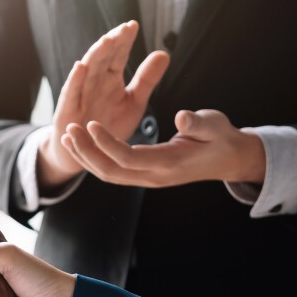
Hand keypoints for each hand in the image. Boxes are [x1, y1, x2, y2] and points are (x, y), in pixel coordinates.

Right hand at [37, 21, 169, 191]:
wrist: (89, 152)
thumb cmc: (110, 124)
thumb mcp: (134, 101)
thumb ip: (147, 79)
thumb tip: (164, 53)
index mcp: (110, 78)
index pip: (118, 54)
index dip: (124, 41)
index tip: (134, 25)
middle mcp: (94, 81)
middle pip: (103, 57)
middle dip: (112, 43)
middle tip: (124, 29)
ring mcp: (80, 94)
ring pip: (87, 70)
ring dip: (95, 55)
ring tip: (107, 41)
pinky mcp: (68, 110)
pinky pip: (71, 93)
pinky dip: (75, 80)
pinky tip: (80, 66)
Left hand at [62, 108, 265, 187]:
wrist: (228, 159)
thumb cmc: (221, 138)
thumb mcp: (215, 125)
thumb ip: (198, 123)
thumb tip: (183, 118)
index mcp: (170, 163)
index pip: (129, 158)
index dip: (106, 143)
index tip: (90, 124)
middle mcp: (155, 175)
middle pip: (112, 171)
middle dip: (87, 152)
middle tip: (69, 129)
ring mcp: (149, 178)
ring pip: (109, 175)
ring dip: (86, 157)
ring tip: (68, 136)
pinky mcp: (145, 175)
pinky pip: (114, 172)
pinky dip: (95, 160)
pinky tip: (82, 144)